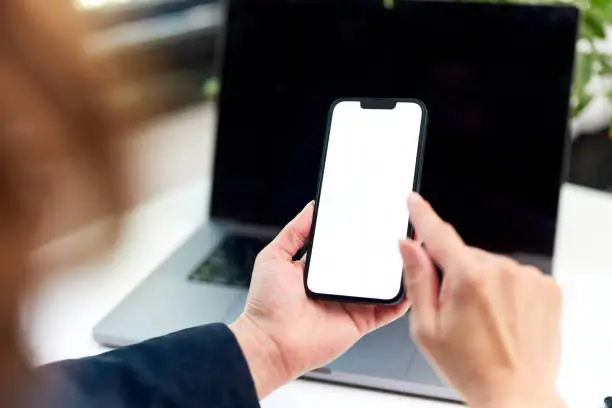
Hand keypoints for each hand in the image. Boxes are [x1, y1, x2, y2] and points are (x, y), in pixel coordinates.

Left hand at [230, 202, 410, 397]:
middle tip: (402, 224)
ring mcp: (353, 301)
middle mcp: (340, 283)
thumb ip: (295, 231)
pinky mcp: (363, 320)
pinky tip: (414, 277)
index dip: (362, 228)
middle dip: (387, 244)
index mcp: (321, 267)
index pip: (348, 242)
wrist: (270, 343)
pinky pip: (390, 308)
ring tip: (413, 245)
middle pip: (371, 260)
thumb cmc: (267, 304)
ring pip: (385, 281)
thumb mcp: (275, 256)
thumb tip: (313, 207)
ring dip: (400, 265)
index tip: (376, 211)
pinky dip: (405, 296)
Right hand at [399, 194, 564, 407]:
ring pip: (489, 266)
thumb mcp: (426, 328)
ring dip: (480, 282)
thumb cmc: (471, 368)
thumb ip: (417, 280)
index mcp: (468, 279)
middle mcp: (502, 271)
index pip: (438, 234)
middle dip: (454, 274)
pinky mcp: (546, 287)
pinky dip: (504, 290)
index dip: (422, 215)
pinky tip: (501, 317)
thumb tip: (408, 246)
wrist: (516, 394)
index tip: (414, 199)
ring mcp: (528, 278)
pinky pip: (513, 275)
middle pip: (464, 256)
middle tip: (454, 311)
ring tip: (482, 321)